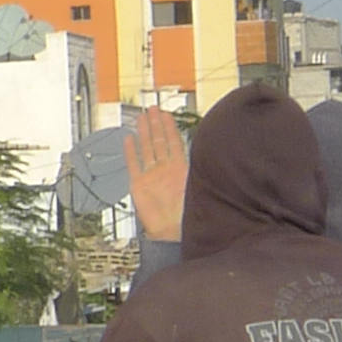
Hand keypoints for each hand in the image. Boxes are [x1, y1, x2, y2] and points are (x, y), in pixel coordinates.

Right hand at [124, 106, 187, 244]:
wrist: (172, 232)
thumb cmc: (187, 213)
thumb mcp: (196, 186)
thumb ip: (199, 168)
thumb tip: (213, 150)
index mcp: (179, 169)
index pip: (174, 142)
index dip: (170, 127)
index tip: (167, 113)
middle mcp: (165, 170)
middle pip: (159, 142)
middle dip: (156, 125)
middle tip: (152, 109)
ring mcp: (151, 176)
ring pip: (146, 149)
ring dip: (144, 133)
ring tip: (141, 117)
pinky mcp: (138, 185)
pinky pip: (133, 164)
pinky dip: (130, 151)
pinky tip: (129, 139)